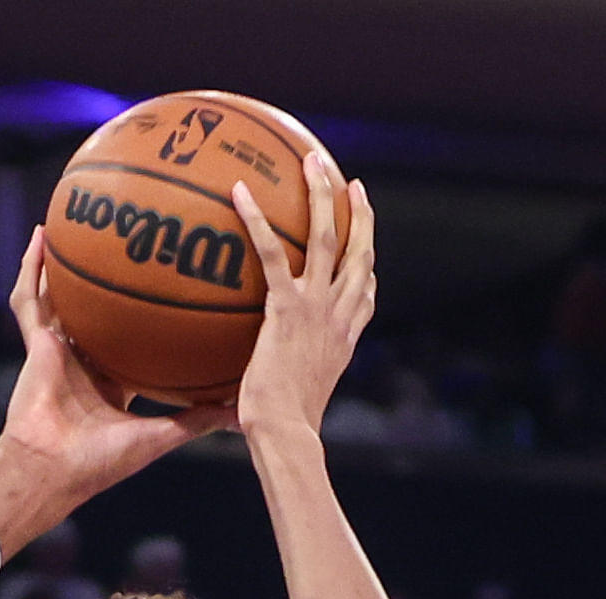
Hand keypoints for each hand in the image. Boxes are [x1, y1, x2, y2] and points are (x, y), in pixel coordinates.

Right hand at [0, 239, 233, 540]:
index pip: (133, 340)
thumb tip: (244, 412)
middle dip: (111, 277)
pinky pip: (30, 299)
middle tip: (135, 235)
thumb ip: (198, 420)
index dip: (149, 317)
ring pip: (61, 295)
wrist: (52, 473)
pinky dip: (32, 268)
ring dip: (65, 259)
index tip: (175, 285)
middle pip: (99, 309)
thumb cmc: (100, 464)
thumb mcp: (159, 437)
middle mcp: (85, 359)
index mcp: (112, 381)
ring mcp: (58, 349)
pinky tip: (41, 236)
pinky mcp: (35, 344)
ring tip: (77, 218)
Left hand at [227, 155, 379, 448]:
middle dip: (359, 215)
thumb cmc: (281, 432)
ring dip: (322, 194)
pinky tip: (237, 191)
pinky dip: (256, 219)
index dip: (367, 270)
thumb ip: (271, 389)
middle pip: (359, 253)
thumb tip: (238, 407)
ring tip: (312, 159)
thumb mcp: (285, 407)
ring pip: (327, 237)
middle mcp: (338, 316)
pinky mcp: (288, 307)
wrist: (286, 432)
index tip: (366, 250)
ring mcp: (317, 308)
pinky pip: (272, 253)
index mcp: (343, 339)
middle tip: (352, 184)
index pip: (364, 296)